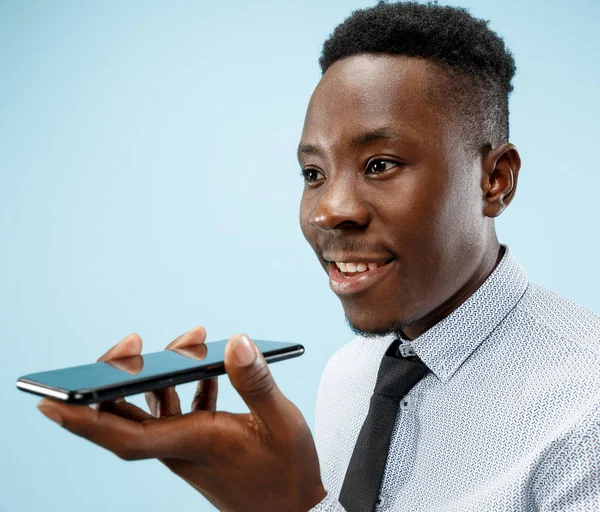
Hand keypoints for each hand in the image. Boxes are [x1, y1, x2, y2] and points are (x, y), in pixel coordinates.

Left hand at [36, 327, 326, 511]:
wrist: (292, 511)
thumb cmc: (286, 472)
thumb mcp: (282, 422)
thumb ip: (256, 382)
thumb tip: (234, 341)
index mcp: (195, 443)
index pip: (125, 437)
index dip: (84, 420)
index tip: (50, 403)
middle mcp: (180, 447)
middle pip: (127, 416)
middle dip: (118, 376)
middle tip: (131, 341)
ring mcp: (187, 446)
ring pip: (153, 409)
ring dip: (160, 373)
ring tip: (190, 337)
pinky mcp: (200, 443)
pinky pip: (178, 411)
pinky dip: (186, 386)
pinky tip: (209, 370)